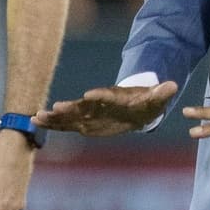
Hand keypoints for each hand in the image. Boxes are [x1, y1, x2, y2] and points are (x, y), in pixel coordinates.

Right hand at [34, 82, 178, 135]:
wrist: (134, 104)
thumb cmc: (145, 101)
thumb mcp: (155, 98)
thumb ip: (161, 93)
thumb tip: (173, 85)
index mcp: (116, 97)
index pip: (108, 96)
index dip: (101, 95)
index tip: (90, 94)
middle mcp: (99, 103)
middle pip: (83, 106)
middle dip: (70, 107)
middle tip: (56, 107)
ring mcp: (89, 113)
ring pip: (70, 115)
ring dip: (55, 117)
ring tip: (37, 116)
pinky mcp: (84, 122)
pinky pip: (66, 123)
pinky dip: (53, 123)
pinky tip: (36, 121)